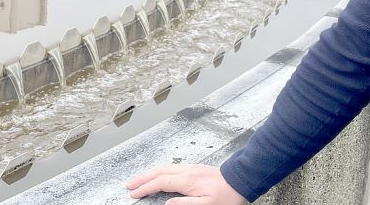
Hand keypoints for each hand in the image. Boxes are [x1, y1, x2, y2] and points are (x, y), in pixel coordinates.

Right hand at [126, 164, 245, 203]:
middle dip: (142, 178)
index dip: (145, 188)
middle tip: (129, 185)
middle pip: (159, 172)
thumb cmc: (226, 195)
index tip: (134, 194)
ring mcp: (191, 168)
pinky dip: (160, 171)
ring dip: (150, 173)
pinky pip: (172, 167)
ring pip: (165, 168)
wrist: (240, 179)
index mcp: (188, 180)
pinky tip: (158, 175)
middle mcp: (187, 171)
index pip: (160, 183)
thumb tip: (167, 203)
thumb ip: (185, 203)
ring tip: (139, 180)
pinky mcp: (195, 168)